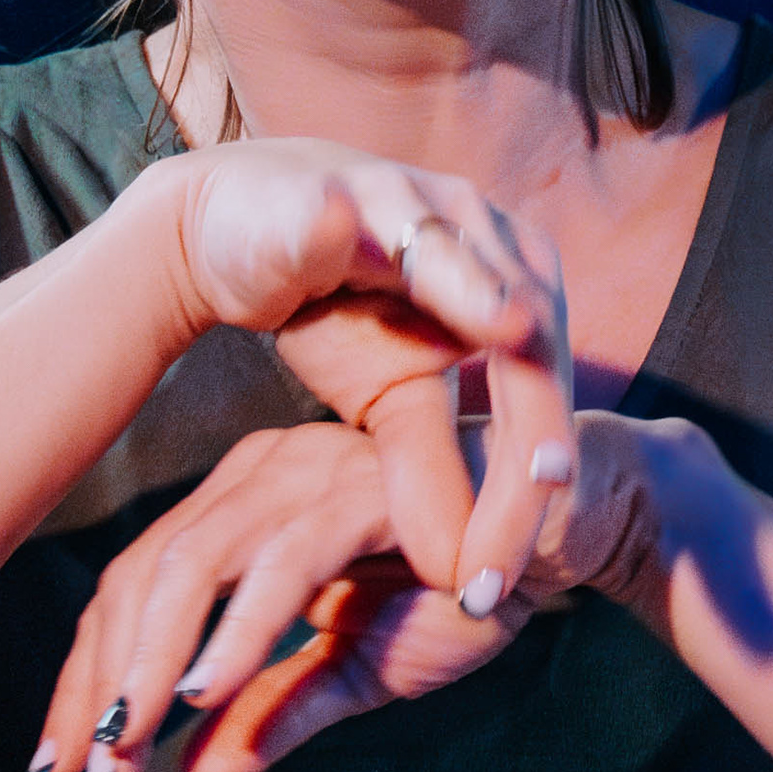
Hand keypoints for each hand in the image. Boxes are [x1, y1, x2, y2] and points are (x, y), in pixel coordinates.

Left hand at [31, 420, 549, 771]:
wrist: (567, 533)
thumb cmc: (463, 585)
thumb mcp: (356, 668)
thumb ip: (275, 710)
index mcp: (245, 505)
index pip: (135, 587)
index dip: (90, 678)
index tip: (64, 763)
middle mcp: (263, 474)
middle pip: (143, 575)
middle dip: (105, 679)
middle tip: (90, 769)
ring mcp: (312, 471)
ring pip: (197, 562)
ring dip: (155, 661)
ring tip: (133, 738)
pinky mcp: (368, 487)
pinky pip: (286, 558)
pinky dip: (240, 627)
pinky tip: (209, 689)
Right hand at [164, 139, 574, 613]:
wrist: (228, 233)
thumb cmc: (333, 311)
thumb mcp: (389, 401)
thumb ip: (432, 470)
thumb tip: (464, 575)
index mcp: (516, 279)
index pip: (544, 389)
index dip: (529, 485)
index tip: (496, 584)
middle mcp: (484, 226)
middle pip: (532, 333)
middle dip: (527, 438)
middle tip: (521, 530)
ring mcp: (415, 196)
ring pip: (469, 262)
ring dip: (487, 314)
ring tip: (516, 377)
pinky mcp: (339, 187)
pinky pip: (366, 222)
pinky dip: (386, 246)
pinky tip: (400, 268)